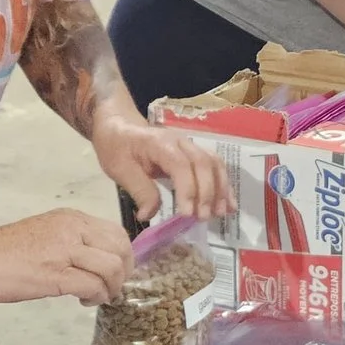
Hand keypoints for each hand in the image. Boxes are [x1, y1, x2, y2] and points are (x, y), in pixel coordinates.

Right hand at [0, 209, 131, 305]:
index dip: (124, 257)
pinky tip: (84, 301)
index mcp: (72, 219)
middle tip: (111, 289)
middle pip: (121, 250)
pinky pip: (93, 286)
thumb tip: (96, 262)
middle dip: (124, 274)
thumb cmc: (4, 251)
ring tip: (98, 297)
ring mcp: (65, 250)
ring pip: (112, 268)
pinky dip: (96, 297)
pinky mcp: (55, 274)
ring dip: (112, 288)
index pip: (117, 233)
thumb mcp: (47, 235)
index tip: (115, 273)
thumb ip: (73, 242)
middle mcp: (73, 229)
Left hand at [91, 109, 234, 219]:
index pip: (180, 165)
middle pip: (203, 163)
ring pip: (213, 163)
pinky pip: (214, 166)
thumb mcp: (119, 169)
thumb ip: (138, 190)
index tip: (187, 214)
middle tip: (203, 218)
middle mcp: (180, 142)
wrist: (118, 126)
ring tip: (221, 213)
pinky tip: (227, 203)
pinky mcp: (194, 154)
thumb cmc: (116, 147)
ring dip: (220, 188)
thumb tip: (149, 215)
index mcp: (159, 143)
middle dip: (207, 192)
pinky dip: (223, 185)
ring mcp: (190, 146)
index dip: (188, 189)